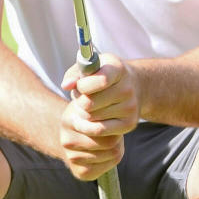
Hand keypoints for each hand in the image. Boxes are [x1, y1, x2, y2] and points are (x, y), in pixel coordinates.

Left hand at [59, 53, 139, 180]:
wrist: (132, 86)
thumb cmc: (103, 75)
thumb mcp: (90, 68)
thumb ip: (75, 74)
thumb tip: (66, 85)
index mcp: (118, 70)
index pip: (101, 81)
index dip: (83, 86)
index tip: (79, 86)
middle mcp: (127, 89)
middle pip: (90, 103)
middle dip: (79, 101)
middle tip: (80, 98)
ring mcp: (130, 108)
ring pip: (92, 117)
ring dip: (82, 114)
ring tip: (84, 107)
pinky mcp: (129, 124)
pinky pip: (99, 130)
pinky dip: (88, 127)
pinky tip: (87, 119)